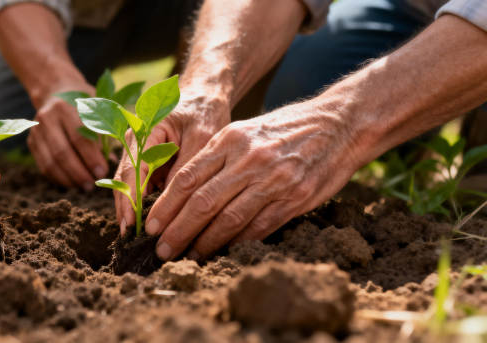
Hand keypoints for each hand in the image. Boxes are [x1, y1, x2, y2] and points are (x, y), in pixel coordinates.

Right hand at [28, 86, 108, 189]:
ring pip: (50, 162)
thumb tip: (110, 162)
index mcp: (66, 107)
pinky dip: (58, 178)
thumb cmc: (84, 102)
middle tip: (92, 185)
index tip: (102, 172)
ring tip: (83, 187)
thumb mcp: (97, 108)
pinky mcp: (31, 142)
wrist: (56, 90)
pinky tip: (71, 183)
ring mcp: (36, 130)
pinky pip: (43, 166)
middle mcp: (47, 117)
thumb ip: (103, 133)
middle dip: (79, 173)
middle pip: (62, 152)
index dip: (91, 158)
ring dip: (68, 179)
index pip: (79, 137)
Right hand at [115, 92, 229, 234]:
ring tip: (135, 240)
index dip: (130, 200)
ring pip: (128, 188)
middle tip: (130, 240)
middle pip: (123, 182)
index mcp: (145, 131)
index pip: (132, 170)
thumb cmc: (204, 112)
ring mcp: (137, 154)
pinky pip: (140, 187)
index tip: (132, 225)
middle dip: (126, 212)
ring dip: (131, 212)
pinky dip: (142, 206)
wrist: (203, 97)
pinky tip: (148, 226)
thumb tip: (173, 201)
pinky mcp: (145, 164)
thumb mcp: (202, 136)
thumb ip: (186, 166)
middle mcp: (133, 143)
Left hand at [145, 101, 361, 260]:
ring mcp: (273, 180)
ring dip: (204, 242)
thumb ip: (216, 157)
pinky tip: (222, 252)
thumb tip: (182, 190)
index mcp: (230, 139)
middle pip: (202, 203)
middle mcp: (249, 160)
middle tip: (160, 250)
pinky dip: (237, 243)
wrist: (340, 123)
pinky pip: (258, 227)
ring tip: (187, 256)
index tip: (150, 226)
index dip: (165, 206)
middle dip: (177, 231)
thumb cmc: (285, 128)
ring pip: (228, 219)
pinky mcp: (295, 198)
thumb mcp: (245, 130)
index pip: (187, 178)